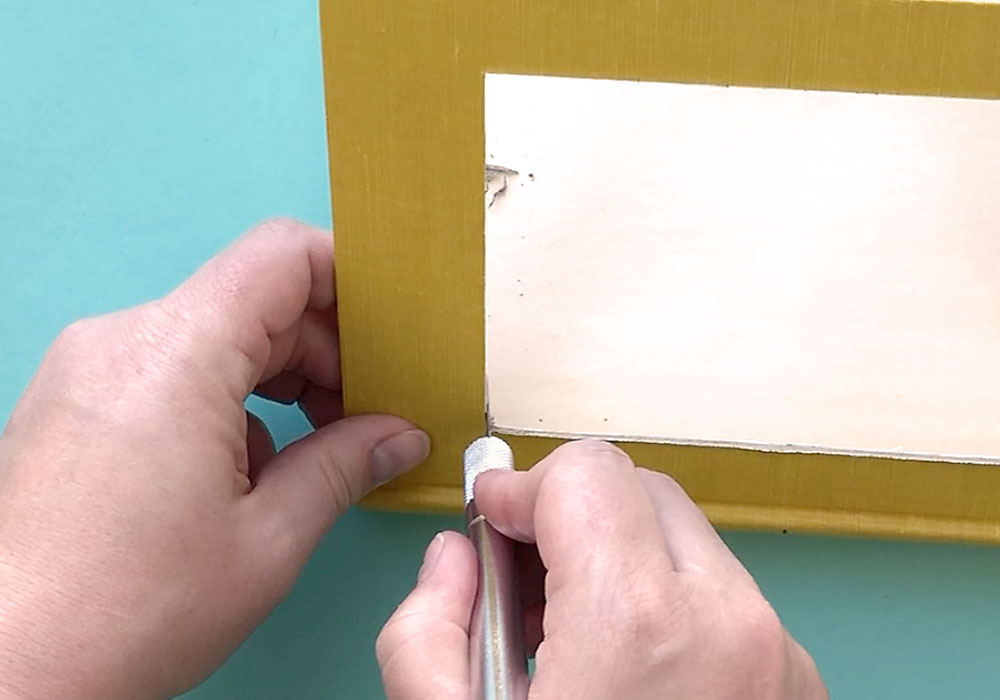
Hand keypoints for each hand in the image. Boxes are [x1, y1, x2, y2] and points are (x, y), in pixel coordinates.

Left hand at [0, 219, 429, 699]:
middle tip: (368, 416)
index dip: (351, 281)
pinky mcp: (73, 400)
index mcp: (175, 352)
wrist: (3, 675)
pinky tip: (244, 474)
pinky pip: (171, 370)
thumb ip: (344, 465)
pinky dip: (225, 403)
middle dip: (324, 351)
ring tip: (313, 451)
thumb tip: (400, 436)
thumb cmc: (128, 612)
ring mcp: (89, 367)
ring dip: (278, 381)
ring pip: (215, 337)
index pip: (283, 255)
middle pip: (254, 300)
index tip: (389, 337)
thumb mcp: (267, 540)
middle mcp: (122, 338)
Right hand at [376, 440, 826, 699]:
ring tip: (574, 643)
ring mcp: (776, 653)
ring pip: (682, 540)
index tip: (494, 522)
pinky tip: (629, 674)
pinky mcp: (795, 680)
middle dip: (571, 519)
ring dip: (619, 562)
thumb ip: (424, 635)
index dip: (523, 489)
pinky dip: (669, 608)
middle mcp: (730, 625)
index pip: (586, 470)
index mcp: (641, 626)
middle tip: (523, 585)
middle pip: (638, 491)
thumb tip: (455, 562)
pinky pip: (721, 597)